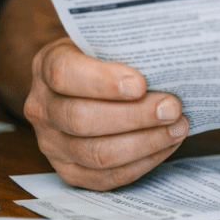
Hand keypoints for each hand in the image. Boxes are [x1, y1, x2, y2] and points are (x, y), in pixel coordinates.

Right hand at [23, 36, 188, 189]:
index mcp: (47, 65)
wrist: (82, 84)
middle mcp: (42, 107)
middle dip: (135, 116)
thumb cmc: (101, 58)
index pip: (64, 74)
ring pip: (97, 153)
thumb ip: (125, 49)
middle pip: (83, 119)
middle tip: (173, 108)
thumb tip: (169, 60)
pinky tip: (166, 145)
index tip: (141, 84)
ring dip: (145, 143)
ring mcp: (51, 144)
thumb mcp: (104, 42)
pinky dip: (142, 162)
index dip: (102, 81)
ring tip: (177, 127)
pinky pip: (106, 177)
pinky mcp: (69, 171)